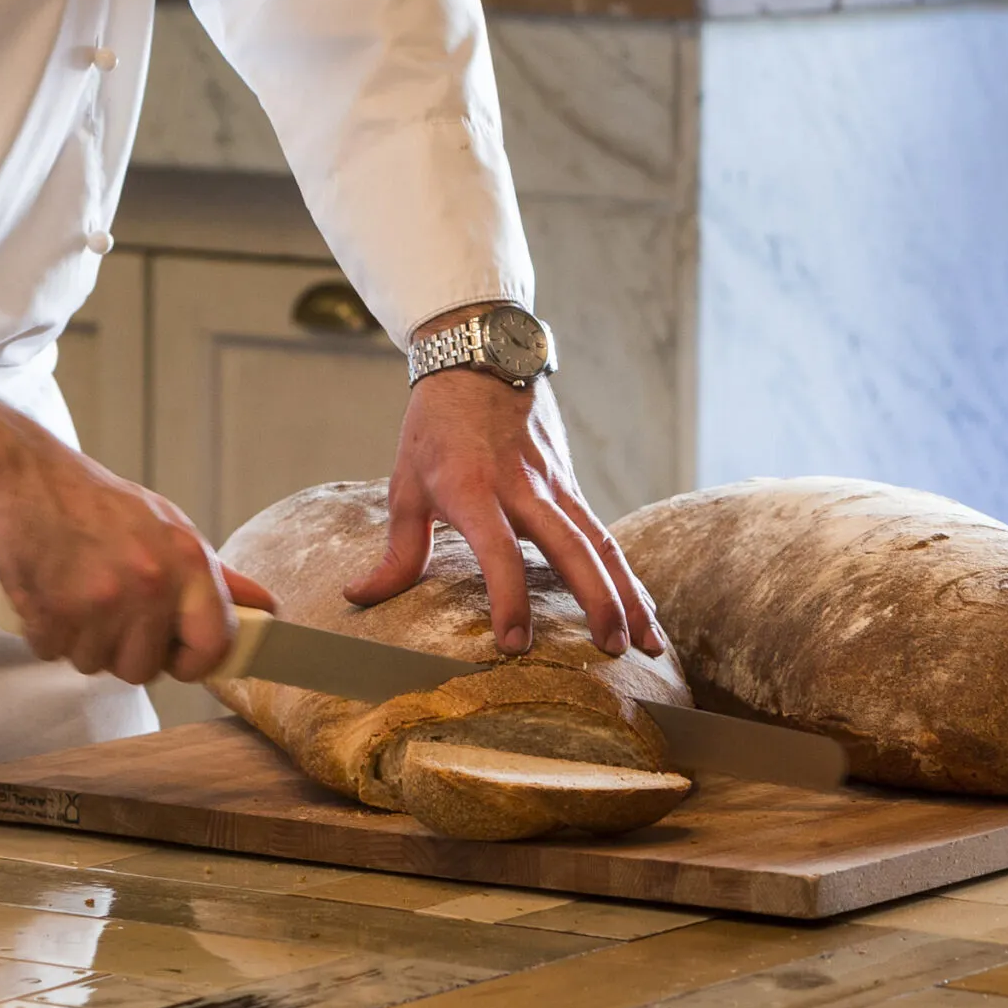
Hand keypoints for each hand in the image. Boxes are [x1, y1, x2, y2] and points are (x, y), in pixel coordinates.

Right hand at [0, 368, 275, 684]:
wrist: (32, 476)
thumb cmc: (105, 506)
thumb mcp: (173, 528)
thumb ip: (218, 577)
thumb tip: (265, 606)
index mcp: (188, 562)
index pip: (214, 645)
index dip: (195, 663)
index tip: (177, 658)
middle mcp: (149, 584)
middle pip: (144, 669)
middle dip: (125, 651)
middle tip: (112, 613)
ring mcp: (99, 600)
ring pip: (95, 664)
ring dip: (83, 642)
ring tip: (79, 596)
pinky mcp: (52, 610)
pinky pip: (54, 654)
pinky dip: (48, 634)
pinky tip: (52, 596)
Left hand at [345, 331, 665, 658]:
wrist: (479, 357)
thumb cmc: (435, 427)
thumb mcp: (405, 485)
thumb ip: (395, 552)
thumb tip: (359, 597)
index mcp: (473, 489)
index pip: (498, 550)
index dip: (509, 596)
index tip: (516, 642)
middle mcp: (523, 487)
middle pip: (571, 547)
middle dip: (596, 600)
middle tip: (611, 650)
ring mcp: (555, 483)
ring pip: (600, 542)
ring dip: (627, 593)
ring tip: (648, 642)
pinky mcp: (571, 483)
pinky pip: (603, 533)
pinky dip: (625, 574)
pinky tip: (642, 608)